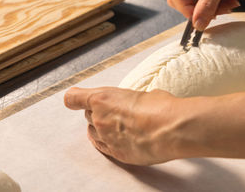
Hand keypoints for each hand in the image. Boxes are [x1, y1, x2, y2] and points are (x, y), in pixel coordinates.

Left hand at [64, 87, 183, 164]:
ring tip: (117, 125)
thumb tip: (137, 103)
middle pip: (88, 115)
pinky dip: (105, 142)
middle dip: (97, 112)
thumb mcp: (142, 93)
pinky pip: (102, 147)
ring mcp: (106, 137)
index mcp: (102, 98)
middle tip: (114, 110)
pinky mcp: (116, 153)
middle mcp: (99, 118)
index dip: (74, 98)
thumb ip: (130, 99)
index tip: (75, 99)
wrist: (170, 129)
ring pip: (93, 132)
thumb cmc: (160, 107)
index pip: (73, 98)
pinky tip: (113, 139)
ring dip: (100, 128)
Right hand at [167, 0, 244, 30]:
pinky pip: (199, 2)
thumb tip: (198, 24)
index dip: (186, 8)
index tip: (200, 20)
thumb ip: (208, 3)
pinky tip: (227, 3)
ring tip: (228, 5)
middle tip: (218, 12)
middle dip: (199, 9)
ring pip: (191, 3)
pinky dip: (213, 6)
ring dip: (209, 9)